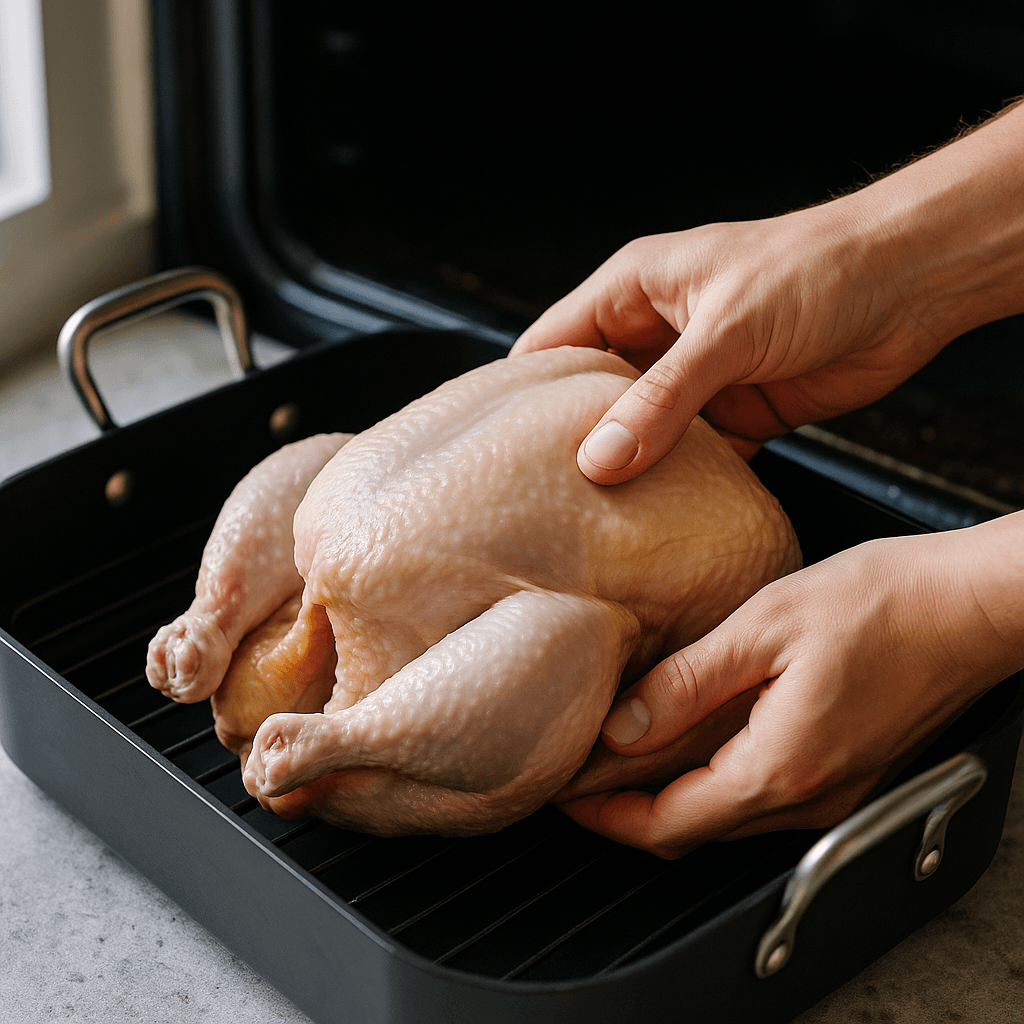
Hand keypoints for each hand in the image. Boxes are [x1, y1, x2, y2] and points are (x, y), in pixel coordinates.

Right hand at [511, 102, 1023, 482]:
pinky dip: (681, 485)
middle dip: (571, 442)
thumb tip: (600, 461)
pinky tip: (663, 519)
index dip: (522, 392)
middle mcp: (656, 335)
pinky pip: (693, 457)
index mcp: (633, 291)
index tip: (495, 447)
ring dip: (628, 471)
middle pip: (591, 397)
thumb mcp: (726, 332)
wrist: (913, 281)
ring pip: (641, 433)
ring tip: (592, 522)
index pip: (553, 344)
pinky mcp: (738, 411)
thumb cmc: (817, 271)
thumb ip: (662, 399)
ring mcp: (696, 377)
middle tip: (541, 500)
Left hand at [557, 518, 1023, 857]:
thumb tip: (622, 730)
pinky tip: (690, 739)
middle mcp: (809, 798)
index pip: (667, 824)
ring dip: (668, 795)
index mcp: (780, 768)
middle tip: (578, 774)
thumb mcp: (764, 628)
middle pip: (692, 830)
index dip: (604, 815)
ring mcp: (835, 791)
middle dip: (626, 810)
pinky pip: (762, 794)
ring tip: (619, 755)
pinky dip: (712, 779)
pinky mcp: (850, 770)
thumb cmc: (884, 603)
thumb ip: (687, 684)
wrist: (974, 605)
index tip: (562, 791)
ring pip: (726, 816)